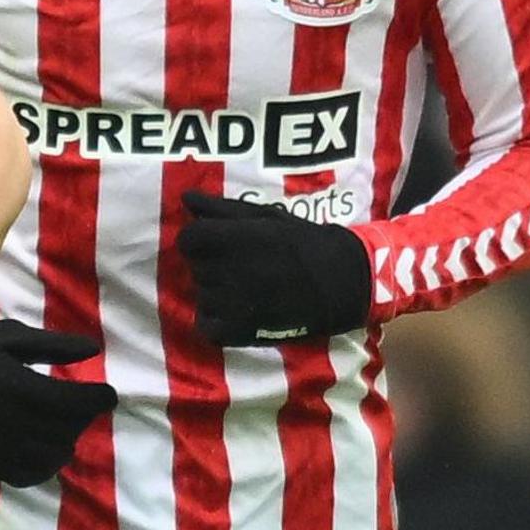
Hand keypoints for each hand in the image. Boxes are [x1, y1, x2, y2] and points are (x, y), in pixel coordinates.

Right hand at [0, 321, 112, 487]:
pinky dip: (41, 467)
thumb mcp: (8, 336)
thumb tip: (93, 350)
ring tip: (64, 428)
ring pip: (47, 456)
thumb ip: (52, 344)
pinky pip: (21, 473)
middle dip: (81, 419)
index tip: (107, 395)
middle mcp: (2, 417)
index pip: (69, 402)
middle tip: (82, 407)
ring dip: (65, 443)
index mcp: (11, 383)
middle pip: (62, 430)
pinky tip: (46, 452)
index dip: (96, 400)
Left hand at [178, 191, 374, 345]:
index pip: (188, 239)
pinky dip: (218, 324)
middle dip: (214, 266)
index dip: (200, 241)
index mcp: (230, 240)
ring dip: (218, 295)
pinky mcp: (240, 331)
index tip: (219, 244)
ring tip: (249, 290)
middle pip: (196, 268)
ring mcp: (231, 303)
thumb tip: (186, 198)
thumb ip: (222, 209)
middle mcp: (226, 270)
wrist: (344, 281)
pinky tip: (239, 315)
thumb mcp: (265, 217)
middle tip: (246, 267)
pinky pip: (209, 328)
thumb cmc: (304, 242)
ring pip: (203, 297)